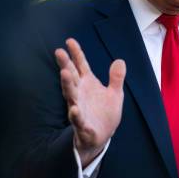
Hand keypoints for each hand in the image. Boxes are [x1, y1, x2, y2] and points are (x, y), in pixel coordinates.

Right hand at [55, 38, 125, 167]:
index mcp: (88, 84)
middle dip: (65, 65)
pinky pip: (77, 119)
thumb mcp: (115, 93)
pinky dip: (75, 115)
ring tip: (64, 74)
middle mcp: (80, 94)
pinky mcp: (82, 124)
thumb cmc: (105, 113)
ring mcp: (79, 108)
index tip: (69, 40)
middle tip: (58, 52)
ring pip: (71, 95)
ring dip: (67, 85)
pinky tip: (74, 109)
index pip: (81, 66)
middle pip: (71, 77)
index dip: (76, 53)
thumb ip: (116, 78)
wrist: (102, 137)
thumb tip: (120, 60)